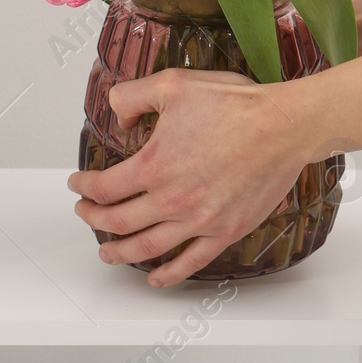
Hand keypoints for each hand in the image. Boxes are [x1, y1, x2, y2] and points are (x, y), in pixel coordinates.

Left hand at [67, 68, 315, 287]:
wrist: (283, 126)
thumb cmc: (236, 105)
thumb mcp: (173, 84)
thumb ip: (133, 97)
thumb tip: (118, 115)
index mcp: (154, 165)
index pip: (104, 188)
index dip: (84, 188)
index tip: (78, 185)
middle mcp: (172, 200)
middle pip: (118, 221)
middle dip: (94, 218)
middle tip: (85, 213)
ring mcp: (199, 221)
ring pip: (147, 248)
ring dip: (119, 252)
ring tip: (107, 251)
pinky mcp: (225, 231)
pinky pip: (190, 262)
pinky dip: (168, 274)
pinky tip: (155, 278)